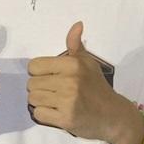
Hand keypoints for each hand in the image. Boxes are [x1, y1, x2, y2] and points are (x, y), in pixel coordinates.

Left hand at [26, 22, 133, 143]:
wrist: (112, 114)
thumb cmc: (97, 87)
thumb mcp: (88, 62)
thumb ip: (75, 45)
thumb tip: (77, 24)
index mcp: (72, 64)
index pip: (34, 66)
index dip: (39, 72)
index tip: (50, 77)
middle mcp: (70, 81)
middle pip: (31, 84)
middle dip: (39, 88)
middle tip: (54, 92)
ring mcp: (68, 101)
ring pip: (33, 99)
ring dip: (40, 101)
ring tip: (55, 102)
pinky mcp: (65, 119)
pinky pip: (38, 114)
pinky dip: (44, 114)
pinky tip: (56, 112)